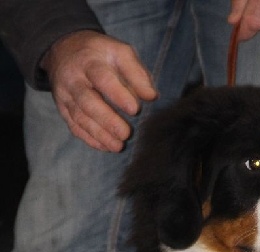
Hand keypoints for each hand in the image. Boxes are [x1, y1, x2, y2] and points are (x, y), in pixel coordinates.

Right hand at [41, 30, 157, 151]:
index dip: (118, 95)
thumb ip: (137, 73)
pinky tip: (106, 146)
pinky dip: (90, 139)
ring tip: (118, 146)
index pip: (103, 78)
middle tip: (126, 134)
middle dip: (107, 120)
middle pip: (88, 101)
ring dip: (100, 134)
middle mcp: (74, 79)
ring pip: (80, 117)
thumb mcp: (119, 52)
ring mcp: (65, 95)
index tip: (135, 109)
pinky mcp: (63, 109)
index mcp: (90, 61)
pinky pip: (75, 126)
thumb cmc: (99, 54)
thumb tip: (151, 96)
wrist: (63, 50)